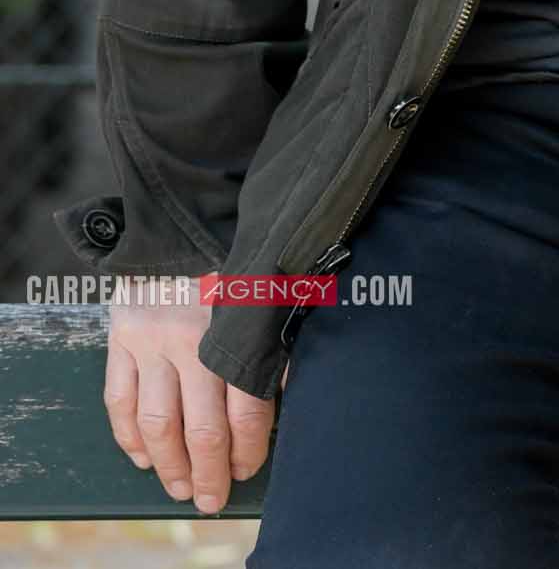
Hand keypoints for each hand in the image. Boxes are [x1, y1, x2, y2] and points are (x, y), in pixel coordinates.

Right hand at [103, 279, 281, 512]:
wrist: (181, 218)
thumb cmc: (234, 258)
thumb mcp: (266, 293)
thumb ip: (274, 344)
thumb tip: (283, 400)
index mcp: (233, 331)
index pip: (245, 412)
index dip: (249, 450)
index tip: (248, 469)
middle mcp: (190, 341)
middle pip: (199, 429)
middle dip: (209, 473)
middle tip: (213, 498)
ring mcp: (150, 341)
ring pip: (156, 424)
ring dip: (168, 466)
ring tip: (180, 487)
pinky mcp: (120, 337)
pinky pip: (118, 400)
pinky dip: (128, 437)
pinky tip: (143, 457)